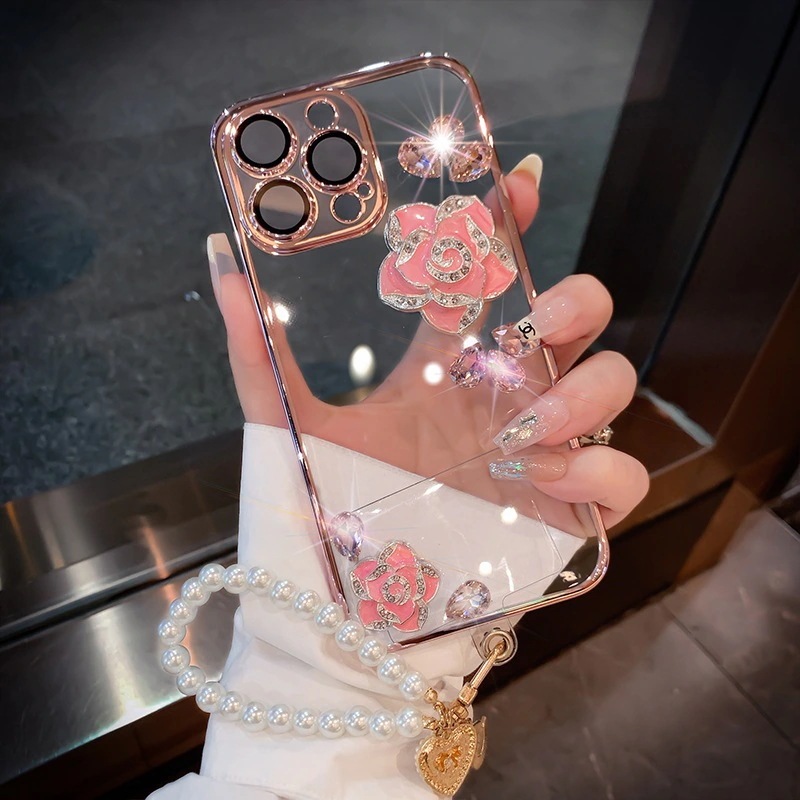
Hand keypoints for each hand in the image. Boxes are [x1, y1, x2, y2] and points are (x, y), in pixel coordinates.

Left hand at [208, 155, 647, 529]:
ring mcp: (545, 448)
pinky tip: (542, 478)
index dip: (509, 222)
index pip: (492, 276)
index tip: (512, 183)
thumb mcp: (292, 424)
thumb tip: (218, 263)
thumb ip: (257, 352)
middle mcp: (505, 393)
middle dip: (575, 299)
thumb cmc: (333, 507)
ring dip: (583, 391)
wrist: (356, 601)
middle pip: (578, 316)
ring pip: (613, 384)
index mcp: (449, 363)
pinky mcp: (570, 510)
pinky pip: (623, 475)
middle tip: (535, 323)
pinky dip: (598, 469)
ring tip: (522, 427)